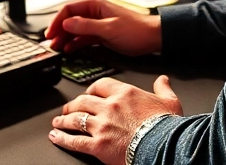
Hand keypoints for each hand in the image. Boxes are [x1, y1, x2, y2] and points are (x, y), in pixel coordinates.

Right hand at [45, 0, 161, 55]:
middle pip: (70, 19)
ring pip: (75, 29)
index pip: (69, 9)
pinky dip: (75, 43)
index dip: (57, 21)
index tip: (50, 33)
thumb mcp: (108, 28)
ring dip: (65, 38)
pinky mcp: (101, 34)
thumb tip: (67, 23)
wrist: (152, 38)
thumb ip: (86, 26)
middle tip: (51, 42)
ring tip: (57, 48)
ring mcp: (97, 24)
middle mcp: (94, 13)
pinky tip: (69, 49)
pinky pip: (83, 37)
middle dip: (59, 30)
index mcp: (95, 5)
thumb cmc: (135, 30)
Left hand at [50, 76, 182, 164]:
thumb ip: (163, 88)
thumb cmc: (167, 126)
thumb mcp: (169, 102)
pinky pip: (75, 140)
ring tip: (58, 122)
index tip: (87, 92)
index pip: (101, 84)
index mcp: (125, 94)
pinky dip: (63, 139)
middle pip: (83, 101)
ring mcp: (102, 126)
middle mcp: (110, 107)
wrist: (164, 145)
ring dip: (64, 120)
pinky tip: (56, 137)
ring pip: (76, 119)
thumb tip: (163, 80)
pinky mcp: (98, 145)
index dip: (91, 88)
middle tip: (68, 108)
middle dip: (72, 105)